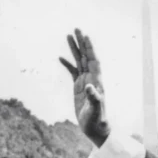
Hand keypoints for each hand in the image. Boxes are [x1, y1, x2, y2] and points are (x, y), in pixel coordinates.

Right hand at [60, 29, 109, 147]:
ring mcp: (85, 82)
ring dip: (74, 49)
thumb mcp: (95, 110)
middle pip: (86, 56)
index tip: (85, 36)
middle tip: (76, 29)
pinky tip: (60, 58)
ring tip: (68, 36)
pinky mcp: (79, 88)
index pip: (93, 60)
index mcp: (96, 81)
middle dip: (81, 43)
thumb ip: (94, 98)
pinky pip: (73, 72)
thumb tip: (90, 87)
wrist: (95, 128)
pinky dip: (67, 64)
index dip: (90, 48)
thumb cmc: (97, 120)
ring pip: (79, 62)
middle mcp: (92, 78)